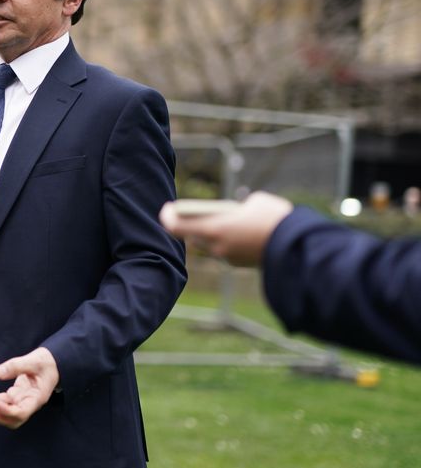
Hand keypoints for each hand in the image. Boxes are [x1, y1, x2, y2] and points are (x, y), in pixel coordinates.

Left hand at [0, 347, 58, 428]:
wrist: (52, 363)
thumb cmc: (46, 363)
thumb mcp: (34, 360)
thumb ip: (16, 365)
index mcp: (37, 398)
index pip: (20, 412)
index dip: (6, 410)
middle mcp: (28, 404)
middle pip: (10, 418)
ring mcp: (21, 401)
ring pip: (4, 412)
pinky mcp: (15, 396)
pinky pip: (1, 402)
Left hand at [160, 191, 293, 265]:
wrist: (299, 246)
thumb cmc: (275, 218)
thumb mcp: (256, 203)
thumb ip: (240, 207)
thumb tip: (240, 212)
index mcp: (213, 229)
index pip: (177, 226)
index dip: (169, 217)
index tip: (167, 209)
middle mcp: (216, 247)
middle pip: (195, 235)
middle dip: (192, 225)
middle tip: (191, 214)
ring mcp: (228, 258)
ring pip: (210, 244)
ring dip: (210, 234)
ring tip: (212, 220)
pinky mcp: (240, 264)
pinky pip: (226, 250)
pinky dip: (226, 241)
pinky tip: (234, 232)